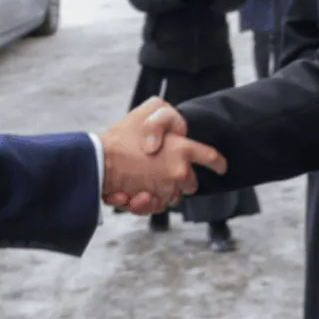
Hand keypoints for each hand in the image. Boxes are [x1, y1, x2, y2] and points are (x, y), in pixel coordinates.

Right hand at [99, 98, 227, 214]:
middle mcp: (180, 173)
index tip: (221, 167)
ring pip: (174, 196)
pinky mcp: (152, 203)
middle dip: (181, 179)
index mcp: (183, 150)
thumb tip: (175, 127)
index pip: (211, 157)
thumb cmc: (120, 138)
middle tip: (162, 169)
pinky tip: (132, 192)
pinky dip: (147, 201)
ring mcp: (167, 190)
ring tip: (141, 180)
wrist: (98, 162)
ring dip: (162, 190)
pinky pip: (157, 206)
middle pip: (192, 183)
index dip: (217, 163)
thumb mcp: (145, 112)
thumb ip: (165, 114)